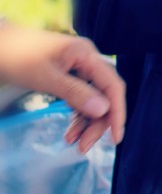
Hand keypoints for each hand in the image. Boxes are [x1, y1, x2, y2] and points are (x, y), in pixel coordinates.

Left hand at [0, 23, 125, 152]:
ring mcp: (79, 67)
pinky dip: (78, 116)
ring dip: (87, 122)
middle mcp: (88, 60)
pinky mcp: (70, 75)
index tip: (115, 138)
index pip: (113, 85)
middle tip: (83, 147)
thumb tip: (104, 110)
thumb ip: (76, 93)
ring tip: (72, 141)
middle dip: (98, 122)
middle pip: (105, 95)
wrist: (0, 47)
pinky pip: (82, 99)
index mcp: (87, 54)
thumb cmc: (19, 58)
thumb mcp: (47, 78)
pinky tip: (70, 131)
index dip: (117, 112)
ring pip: (95, 99)